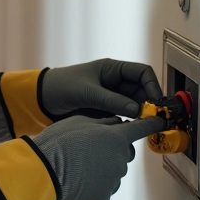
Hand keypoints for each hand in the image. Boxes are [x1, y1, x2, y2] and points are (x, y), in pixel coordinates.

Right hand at [29, 114, 166, 199]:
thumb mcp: (81, 120)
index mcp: (117, 138)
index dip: (152, 124)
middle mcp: (121, 159)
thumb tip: (117, 123)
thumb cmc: (61, 140)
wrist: (45, 169)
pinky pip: (104, 187)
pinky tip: (80, 179)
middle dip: (115, 148)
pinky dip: (96, 183)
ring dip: (104, 166)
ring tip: (81, 165)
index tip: (160, 121)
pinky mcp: (103, 196)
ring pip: (114, 170)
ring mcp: (114, 180)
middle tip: (93, 148)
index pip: (141, 129)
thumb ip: (104, 121)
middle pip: (125, 152)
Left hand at [39, 58, 163, 120]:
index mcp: (112, 69)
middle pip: (142, 91)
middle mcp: (116, 82)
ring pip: (136, 105)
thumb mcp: (87, 92)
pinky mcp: (107, 111)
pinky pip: (125, 115)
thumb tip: (136, 109)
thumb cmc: (62, 86)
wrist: (43, 100)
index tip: (156, 101)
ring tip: (144, 125)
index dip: (152, 85)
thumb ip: (111, 100)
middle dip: (149, 103)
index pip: (142, 72)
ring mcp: (112, 97)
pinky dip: (131, 122)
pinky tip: (131, 129)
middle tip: (153, 118)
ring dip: (141, 114)